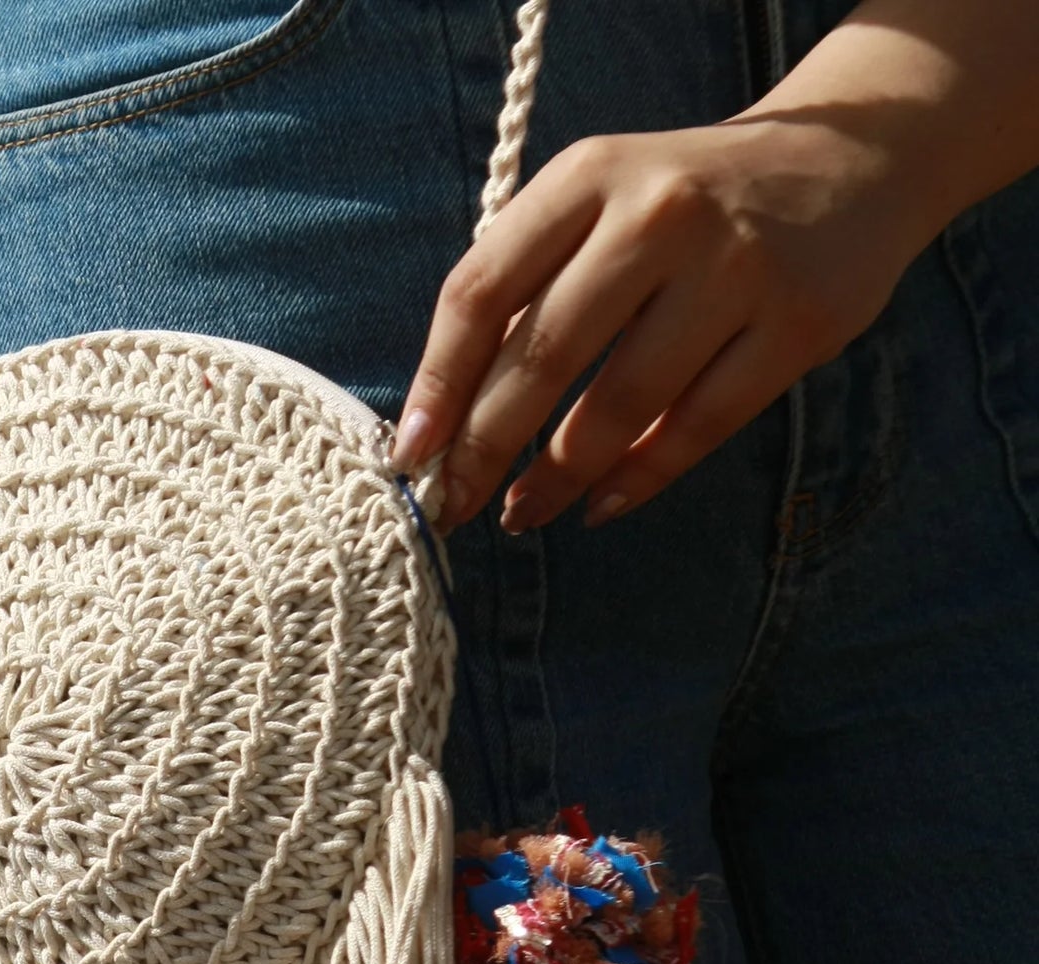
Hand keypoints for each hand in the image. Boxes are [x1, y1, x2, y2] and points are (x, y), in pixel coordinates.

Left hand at [391, 112, 937, 531]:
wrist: (847, 158)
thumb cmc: (681, 204)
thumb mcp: (596, 205)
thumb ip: (525, 286)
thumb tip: (442, 421)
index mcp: (589, 178)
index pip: (482, 289)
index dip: (436, 383)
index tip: (408, 454)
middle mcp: (659, 214)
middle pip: (542, 354)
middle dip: (482, 448)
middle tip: (449, 505)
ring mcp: (735, 268)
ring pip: (618, 404)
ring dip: (555, 476)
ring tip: (519, 512)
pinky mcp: (798, 324)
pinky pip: (697, 426)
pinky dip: (638, 478)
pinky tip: (597, 505)